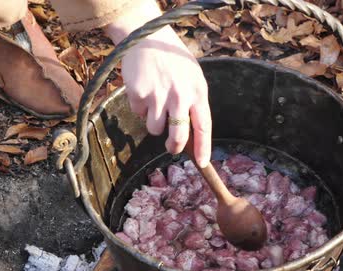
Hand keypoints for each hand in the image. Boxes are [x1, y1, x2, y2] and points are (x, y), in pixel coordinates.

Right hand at [104, 1, 211, 167]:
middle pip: (178, 136)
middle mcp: (179, 95)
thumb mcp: (192, 76)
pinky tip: (143, 88)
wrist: (147, 36)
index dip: (203, 148)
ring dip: (153, 121)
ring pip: (154, 128)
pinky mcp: (138, 93)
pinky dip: (140, 106)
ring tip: (154, 100)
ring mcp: (158, 95)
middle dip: (174, 146)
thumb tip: (191, 134)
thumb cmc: (173, 59)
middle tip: (171, 146)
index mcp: (197, 91)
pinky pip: (138, 113)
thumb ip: (194, 101)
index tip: (202, 163)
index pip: (203, 126)